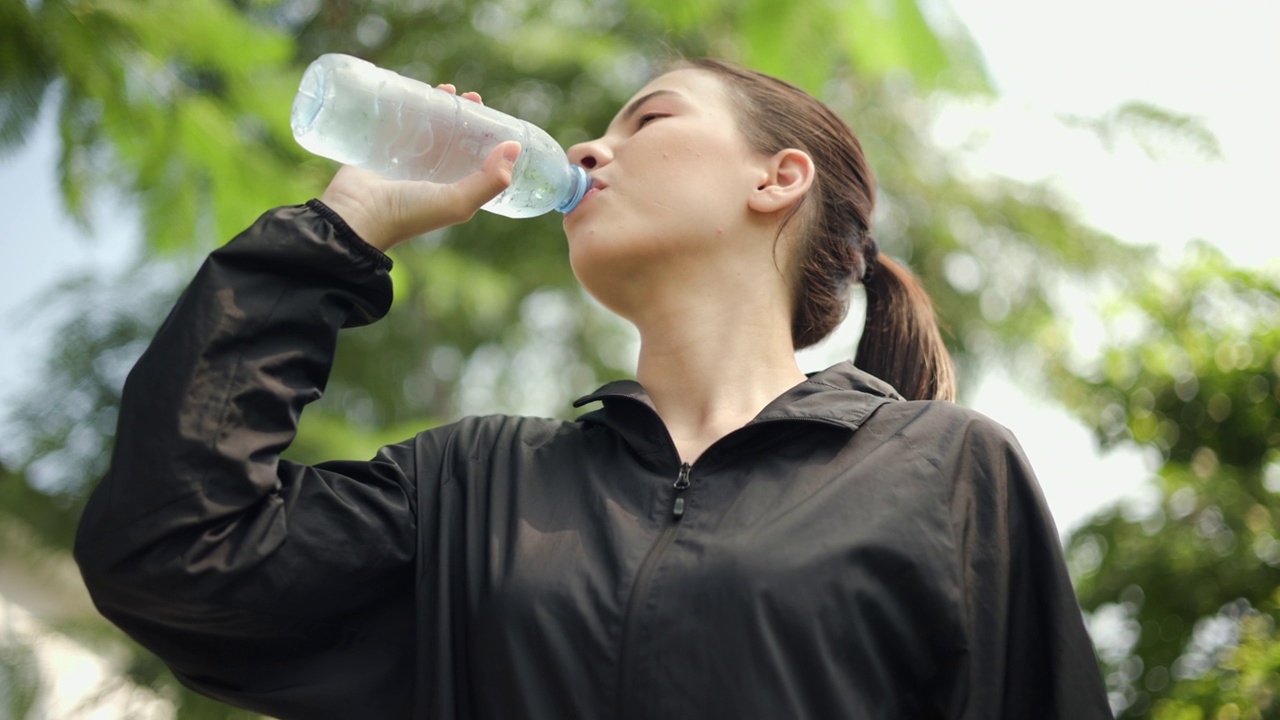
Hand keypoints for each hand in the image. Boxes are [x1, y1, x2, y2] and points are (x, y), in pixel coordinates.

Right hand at [318, 85, 520, 251]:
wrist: (356, 217)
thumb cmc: (408, 213)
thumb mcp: (457, 202)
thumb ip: (489, 180)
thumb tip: (515, 147)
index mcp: (449, 189)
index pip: (473, 158)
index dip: (484, 137)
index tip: (492, 116)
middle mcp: (428, 175)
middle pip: (451, 138)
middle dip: (464, 117)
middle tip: (470, 98)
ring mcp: (403, 161)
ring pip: (425, 127)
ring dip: (437, 107)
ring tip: (447, 90)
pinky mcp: (379, 148)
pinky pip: (395, 122)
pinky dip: (405, 106)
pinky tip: (413, 90)